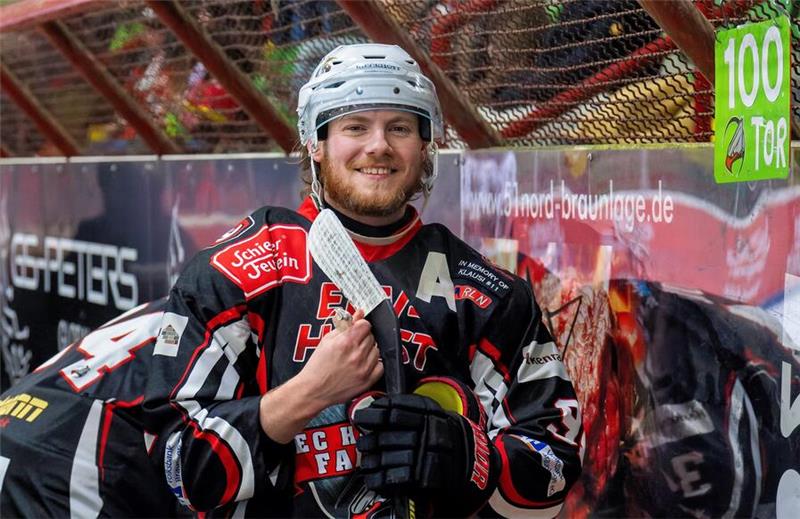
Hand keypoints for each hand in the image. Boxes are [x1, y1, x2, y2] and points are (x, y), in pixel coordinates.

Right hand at [298, 309, 383, 408]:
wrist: (313, 390)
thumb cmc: (318, 367)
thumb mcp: (327, 340)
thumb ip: (345, 325)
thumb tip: (358, 314)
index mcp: (345, 342)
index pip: (365, 324)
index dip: (360, 325)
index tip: (357, 329)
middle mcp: (356, 355)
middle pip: (371, 336)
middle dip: (362, 338)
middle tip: (351, 345)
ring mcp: (363, 368)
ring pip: (376, 350)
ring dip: (368, 350)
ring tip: (355, 356)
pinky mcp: (367, 381)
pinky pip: (380, 366)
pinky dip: (374, 364)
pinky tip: (363, 365)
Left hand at [353, 393, 498, 515]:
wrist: (473, 461)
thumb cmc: (447, 434)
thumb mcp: (434, 413)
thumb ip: (410, 409)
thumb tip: (378, 405)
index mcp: (430, 413)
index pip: (396, 410)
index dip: (375, 414)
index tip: (361, 416)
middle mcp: (429, 432)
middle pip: (389, 435)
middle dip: (371, 440)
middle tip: (362, 442)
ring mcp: (429, 455)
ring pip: (391, 458)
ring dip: (373, 461)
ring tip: (365, 461)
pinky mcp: (428, 477)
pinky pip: (398, 479)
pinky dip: (381, 480)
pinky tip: (372, 478)